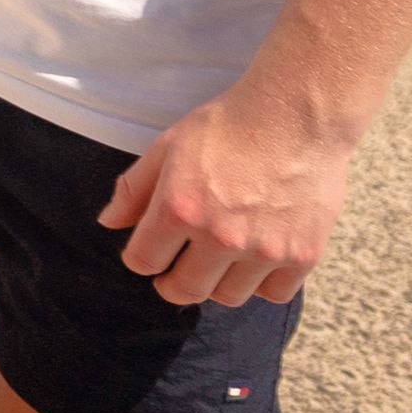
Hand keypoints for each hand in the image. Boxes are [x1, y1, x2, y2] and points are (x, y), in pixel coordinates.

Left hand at [97, 79, 357, 308]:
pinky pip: (274, 293)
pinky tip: (255, 260)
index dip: (141, 259)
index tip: (149, 254)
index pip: (143, 262)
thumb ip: (134, 188)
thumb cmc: (228, 126)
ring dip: (217, 283)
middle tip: (176, 273)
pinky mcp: (303, 255)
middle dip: (172, 284)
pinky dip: (262, 282)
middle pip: (185, 290)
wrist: (296, 115)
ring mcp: (264, 249)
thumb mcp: (168, 146)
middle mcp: (221, 236)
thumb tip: (108, 223)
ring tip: (218, 261)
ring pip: (229, 297)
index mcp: (180, 208)